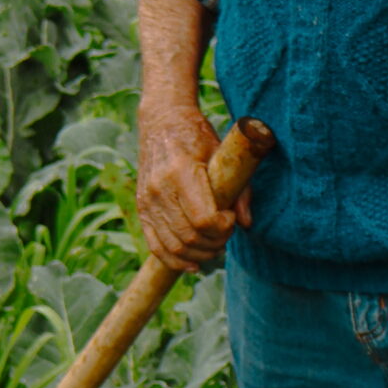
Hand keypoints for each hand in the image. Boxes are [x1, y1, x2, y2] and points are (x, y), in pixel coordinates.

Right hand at [136, 106, 250, 273]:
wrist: (161, 122)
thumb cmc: (198, 136)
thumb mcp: (223, 154)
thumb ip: (238, 190)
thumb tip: (246, 223)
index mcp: (181, 171)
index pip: (203, 218)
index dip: (223, 227)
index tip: (230, 218)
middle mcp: (159, 188)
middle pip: (189, 236)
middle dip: (214, 243)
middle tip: (226, 234)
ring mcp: (146, 200)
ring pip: (173, 246)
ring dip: (199, 255)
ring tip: (215, 246)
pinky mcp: (142, 209)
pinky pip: (156, 246)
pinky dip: (175, 261)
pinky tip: (193, 265)